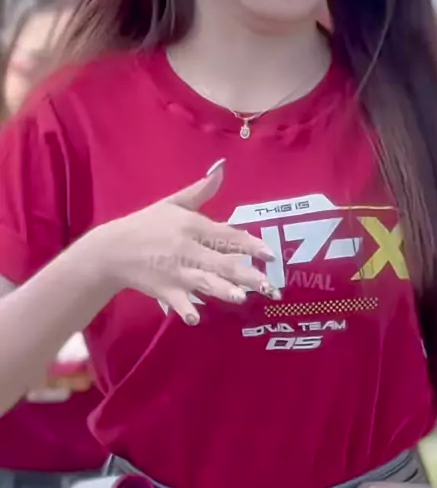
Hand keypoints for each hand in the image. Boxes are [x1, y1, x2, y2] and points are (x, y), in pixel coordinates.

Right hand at [103, 160, 278, 323]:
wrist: (113, 249)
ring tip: (241, 297)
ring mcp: (175, 271)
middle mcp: (187, 249)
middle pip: (222, 262)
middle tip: (270, 286)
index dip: (250, 244)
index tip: (271, 254)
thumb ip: (201, 190)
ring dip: (223, 289)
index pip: (227, 236)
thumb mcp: (173, 203)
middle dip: (247, 275)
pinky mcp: (163, 290)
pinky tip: (196, 318)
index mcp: (192, 226)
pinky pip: (178, 301)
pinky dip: (186, 309)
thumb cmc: (147, 224)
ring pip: (204, 282)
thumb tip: (222, 168)